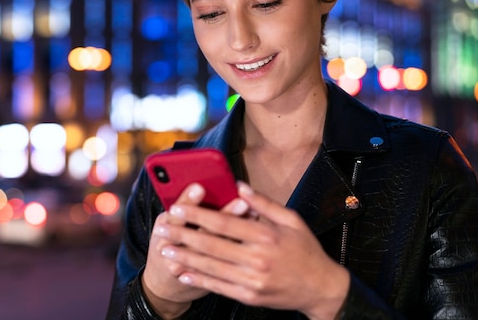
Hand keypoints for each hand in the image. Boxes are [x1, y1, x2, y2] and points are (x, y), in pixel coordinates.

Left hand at [153, 182, 348, 319]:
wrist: (320, 288)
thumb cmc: (305, 250)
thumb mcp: (291, 220)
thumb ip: (264, 203)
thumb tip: (239, 186)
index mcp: (266, 235)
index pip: (224, 223)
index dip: (198, 215)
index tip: (177, 208)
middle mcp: (258, 258)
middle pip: (211, 245)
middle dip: (182, 235)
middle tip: (161, 228)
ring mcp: (253, 280)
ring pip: (211, 267)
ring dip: (184, 258)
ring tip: (165, 250)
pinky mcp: (250, 296)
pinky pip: (219, 286)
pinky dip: (199, 279)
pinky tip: (183, 273)